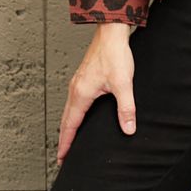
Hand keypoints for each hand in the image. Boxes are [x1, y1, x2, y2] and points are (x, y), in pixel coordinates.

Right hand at [57, 21, 136, 162]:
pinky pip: (73, 102)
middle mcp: (75, 90)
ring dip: (68, 127)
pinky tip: (79, 116)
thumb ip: (126, 108)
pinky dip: (72, 114)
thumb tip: (128, 128)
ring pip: (69, 111)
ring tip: (69, 139)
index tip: (62, 157)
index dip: (66, 143)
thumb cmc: (115, 55)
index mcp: (81, 94)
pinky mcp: (82, 79)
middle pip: (66, 120)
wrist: (111, 33)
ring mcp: (77, 83)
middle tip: (63, 155)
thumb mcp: (124, 84)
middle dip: (64, 139)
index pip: (70, 125)